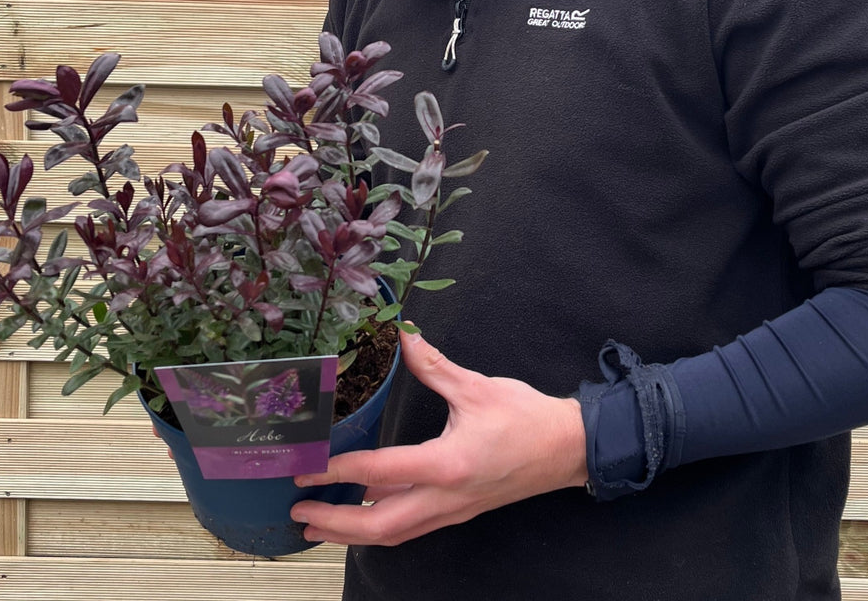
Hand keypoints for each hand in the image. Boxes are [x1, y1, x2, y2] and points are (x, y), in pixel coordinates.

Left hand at [289, 330, 586, 545]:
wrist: (567, 449)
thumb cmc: (525, 418)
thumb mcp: (476, 386)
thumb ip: (433, 365)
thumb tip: (404, 333)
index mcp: (447, 464)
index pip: (380, 473)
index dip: (338, 472)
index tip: (307, 469)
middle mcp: (446, 497)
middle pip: (379, 526)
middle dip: (335, 523)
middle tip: (299, 509)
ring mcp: (452, 511)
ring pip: (394, 533)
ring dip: (352, 532)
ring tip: (318, 523)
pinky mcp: (458, 512)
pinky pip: (411, 528)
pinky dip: (380, 526)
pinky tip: (364, 514)